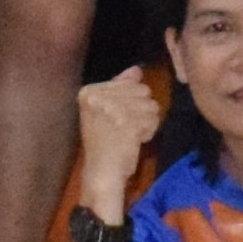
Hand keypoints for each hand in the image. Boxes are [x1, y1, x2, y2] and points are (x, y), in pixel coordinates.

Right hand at [71, 72, 163, 211]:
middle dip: (140, 111)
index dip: (130, 102)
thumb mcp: (108, 110)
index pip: (129, 82)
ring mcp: (112, 108)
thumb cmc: (104, 142)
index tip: (115, 120)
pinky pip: (153, 118)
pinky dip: (149, 131)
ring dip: (146, 122)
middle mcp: (98, 96)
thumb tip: (137, 69)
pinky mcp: (127, 121)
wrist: (102, 172)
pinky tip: (134, 140)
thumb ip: (121, 87)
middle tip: (123, 128)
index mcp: (89, 91)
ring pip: (151, 104)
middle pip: (143, 90)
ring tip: (129, 134)